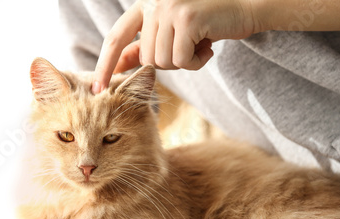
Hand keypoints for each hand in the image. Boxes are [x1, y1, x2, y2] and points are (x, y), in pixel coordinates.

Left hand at [92, 0, 259, 93]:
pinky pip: (182, 60)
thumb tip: (119, 67)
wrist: (242, 8)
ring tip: (199, 45)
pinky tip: (207, 47)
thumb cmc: (206, 24)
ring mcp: (169, 9)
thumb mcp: (171, 33)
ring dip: (184, 62)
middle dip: (168, 63)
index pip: (116, 38)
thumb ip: (145, 45)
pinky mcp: (187, 19)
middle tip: (189, 49)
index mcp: (144, 5)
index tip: (96, 88)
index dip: (105, 64)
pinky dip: (196, 62)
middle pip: (147, 58)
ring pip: (163, 62)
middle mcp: (153, 4)